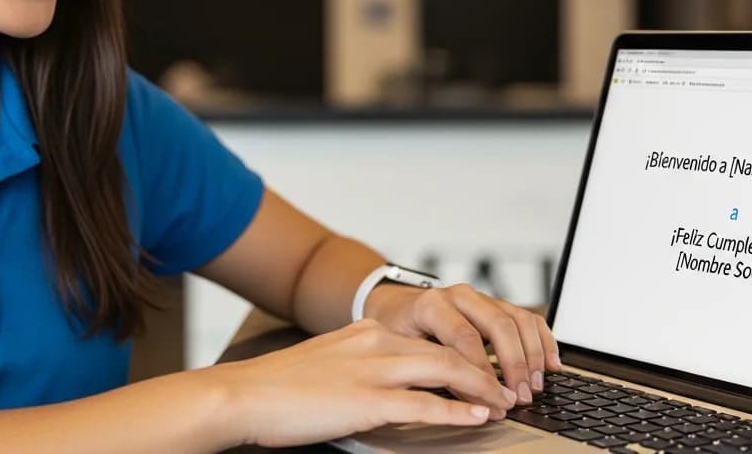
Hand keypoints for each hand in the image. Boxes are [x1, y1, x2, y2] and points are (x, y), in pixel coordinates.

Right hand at [204, 318, 519, 447]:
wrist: (242, 395)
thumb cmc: (278, 388)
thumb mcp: (329, 362)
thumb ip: (362, 365)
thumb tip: (393, 385)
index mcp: (367, 332)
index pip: (432, 340)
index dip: (467, 357)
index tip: (486, 373)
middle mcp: (375, 344)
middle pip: (449, 351)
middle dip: (485, 372)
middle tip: (508, 391)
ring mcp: (371, 371)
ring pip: (444, 371)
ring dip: (481, 389)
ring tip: (503, 405)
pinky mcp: (364, 401)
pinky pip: (422, 404)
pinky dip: (456, 411)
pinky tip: (476, 417)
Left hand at [364, 282, 560, 405]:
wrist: (394, 304)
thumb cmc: (398, 330)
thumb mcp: (403, 350)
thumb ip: (433, 371)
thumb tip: (471, 403)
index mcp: (432, 304)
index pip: (464, 338)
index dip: (481, 373)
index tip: (493, 401)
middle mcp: (459, 296)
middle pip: (498, 325)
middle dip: (514, 364)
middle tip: (520, 396)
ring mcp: (480, 298)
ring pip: (517, 319)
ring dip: (532, 355)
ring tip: (535, 386)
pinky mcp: (496, 304)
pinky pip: (527, 318)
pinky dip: (543, 341)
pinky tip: (551, 364)